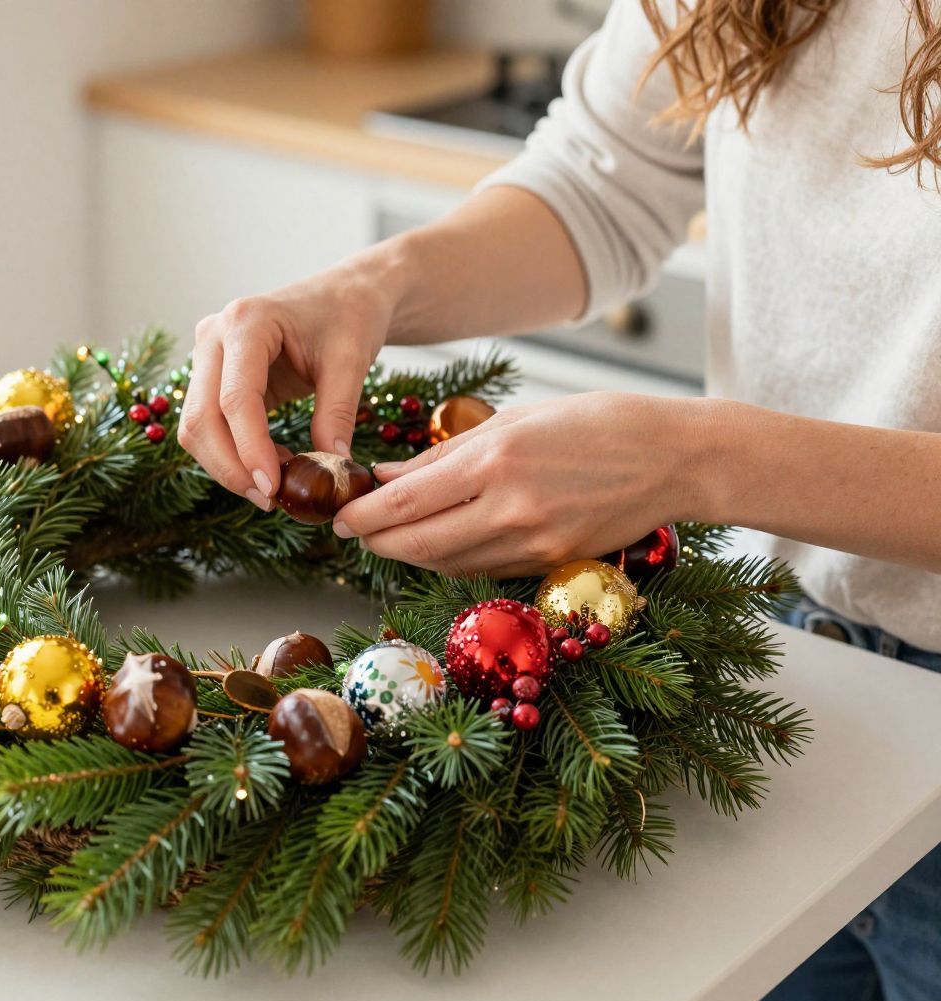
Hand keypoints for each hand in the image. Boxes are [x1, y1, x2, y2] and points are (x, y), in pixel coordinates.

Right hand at [179, 271, 393, 507]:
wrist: (344, 294)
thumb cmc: (349, 315)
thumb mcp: (351, 361)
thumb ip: (337, 413)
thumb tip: (331, 467)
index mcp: (246, 321)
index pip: (235, 398)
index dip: (250, 449)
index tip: (273, 489)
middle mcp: (214, 336)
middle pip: (200, 418)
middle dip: (230, 467)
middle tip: (269, 500)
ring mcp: (207, 356)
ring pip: (195, 427)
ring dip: (228, 465)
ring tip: (276, 485)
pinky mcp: (211, 377)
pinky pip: (209, 425)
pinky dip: (234, 454)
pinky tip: (272, 465)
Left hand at [333, 392, 700, 577]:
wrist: (675, 457)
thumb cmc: (595, 423)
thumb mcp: (515, 420)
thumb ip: (446, 455)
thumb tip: (387, 478)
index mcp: (497, 459)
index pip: (405, 503)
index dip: (362, 515)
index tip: (337, 515)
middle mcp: (511, 507)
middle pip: (418, 544)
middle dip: (376, 541)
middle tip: (351, 531)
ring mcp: (533, 542)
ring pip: (446, 562)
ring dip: (409, 553)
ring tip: (387, 535)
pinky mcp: (550, 563)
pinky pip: (482, 568)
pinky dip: (450, 559)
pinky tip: (437, 542)